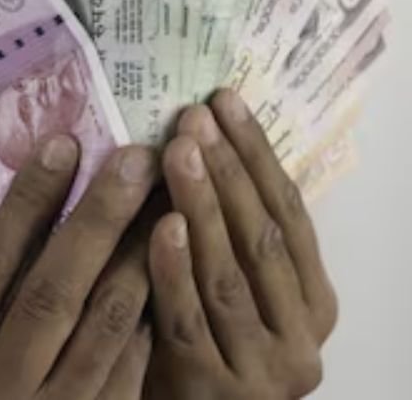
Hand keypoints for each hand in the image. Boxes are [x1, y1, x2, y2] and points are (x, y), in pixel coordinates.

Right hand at [0, 136, 156, 399]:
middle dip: (96, 219)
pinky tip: (167, 277)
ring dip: (140, 262)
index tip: (63, 144)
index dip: (25, 205)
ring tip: (167, 204)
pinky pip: (127, 376)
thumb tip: (34, 212)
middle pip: (47, 292)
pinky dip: (147, 322)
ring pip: (101, 332)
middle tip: (135, 158)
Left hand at [145, 90, 337, 398]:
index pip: (289, 213)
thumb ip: (228, 234)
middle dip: (227, 169)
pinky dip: (174, 268)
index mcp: (312, 303)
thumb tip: (199, 136)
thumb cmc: (200, 345)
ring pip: (229, 272)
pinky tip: (159, 223)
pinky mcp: (212, 388)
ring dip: (203, 204)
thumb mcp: (230, 290)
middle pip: (263, 236)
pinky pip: (189, 318)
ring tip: (176, 149)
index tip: (225, 100)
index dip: (257, 154)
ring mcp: (261, 367)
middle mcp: (301, 336)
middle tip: (194, 116)